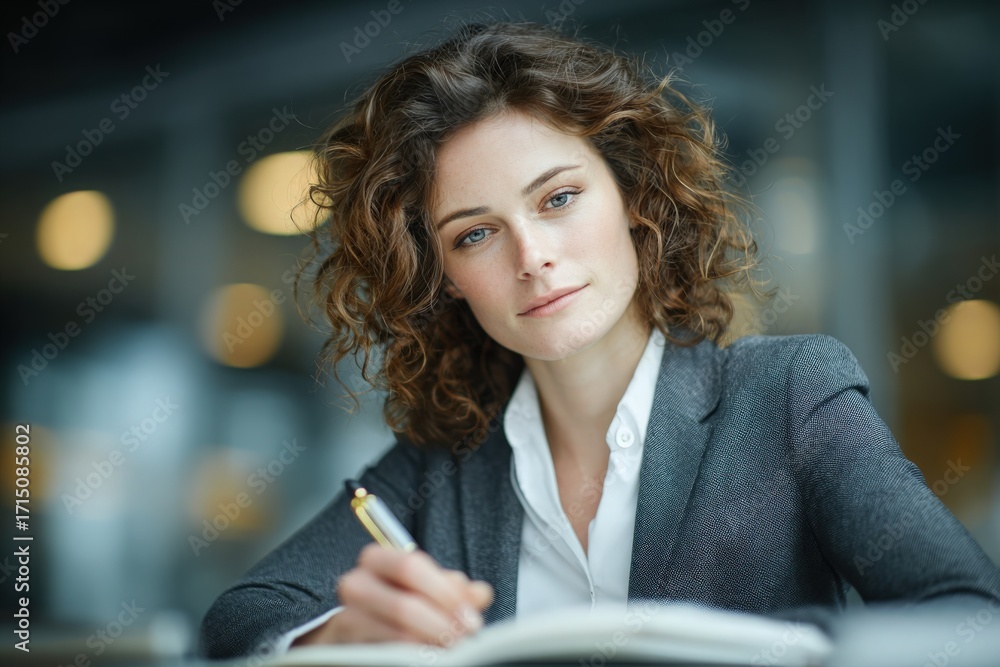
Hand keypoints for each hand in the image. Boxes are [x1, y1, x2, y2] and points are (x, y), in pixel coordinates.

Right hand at [291, 544, 494, 647]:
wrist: (360, 628)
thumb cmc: (396, 600)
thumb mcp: (425, 586)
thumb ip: (453, 587)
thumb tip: (479, 594)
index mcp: (375, 559)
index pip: (410, 566)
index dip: (445, 592)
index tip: (469, 614)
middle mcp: (355, 585)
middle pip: (404, 606)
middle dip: (441, 624)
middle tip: (464, 637)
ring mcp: (347, 619)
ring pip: (397, 636)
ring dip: (431, 645)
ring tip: (452, 649)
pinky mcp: (349, 647)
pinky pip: (386, 654)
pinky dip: (413, 657)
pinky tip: (429, 657)